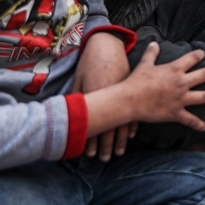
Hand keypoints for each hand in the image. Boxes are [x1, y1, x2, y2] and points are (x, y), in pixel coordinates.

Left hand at [71, 32, 133, 159]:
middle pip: (111, 127)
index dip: (93, 141)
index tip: (90, 154)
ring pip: (124, 122)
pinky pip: (134, 111)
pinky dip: (131, 124)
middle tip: (105, 158)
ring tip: (118, 152)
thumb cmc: (89, 63)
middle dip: (107, 145)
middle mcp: (112, 98)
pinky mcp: (132, 88)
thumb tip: (71, 116)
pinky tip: (129, 135)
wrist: (107, 45)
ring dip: (120, 139)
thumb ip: (77, 98)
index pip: (95, 124)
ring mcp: (124, 93)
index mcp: (97, 96)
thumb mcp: (80, 80)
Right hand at [122, 43, 204, 130]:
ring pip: (204, 97)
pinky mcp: (176, 113)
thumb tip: (154, 43)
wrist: (129, 100)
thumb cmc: (136, 81)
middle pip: (203, 75)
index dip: (199, 55)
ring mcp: (180, 99)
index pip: (192, 58)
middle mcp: (181, 83)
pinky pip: (190, 119)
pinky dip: (198, 124)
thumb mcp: (145, 64)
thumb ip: (151, 53)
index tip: (204, 54)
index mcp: (174, 69)